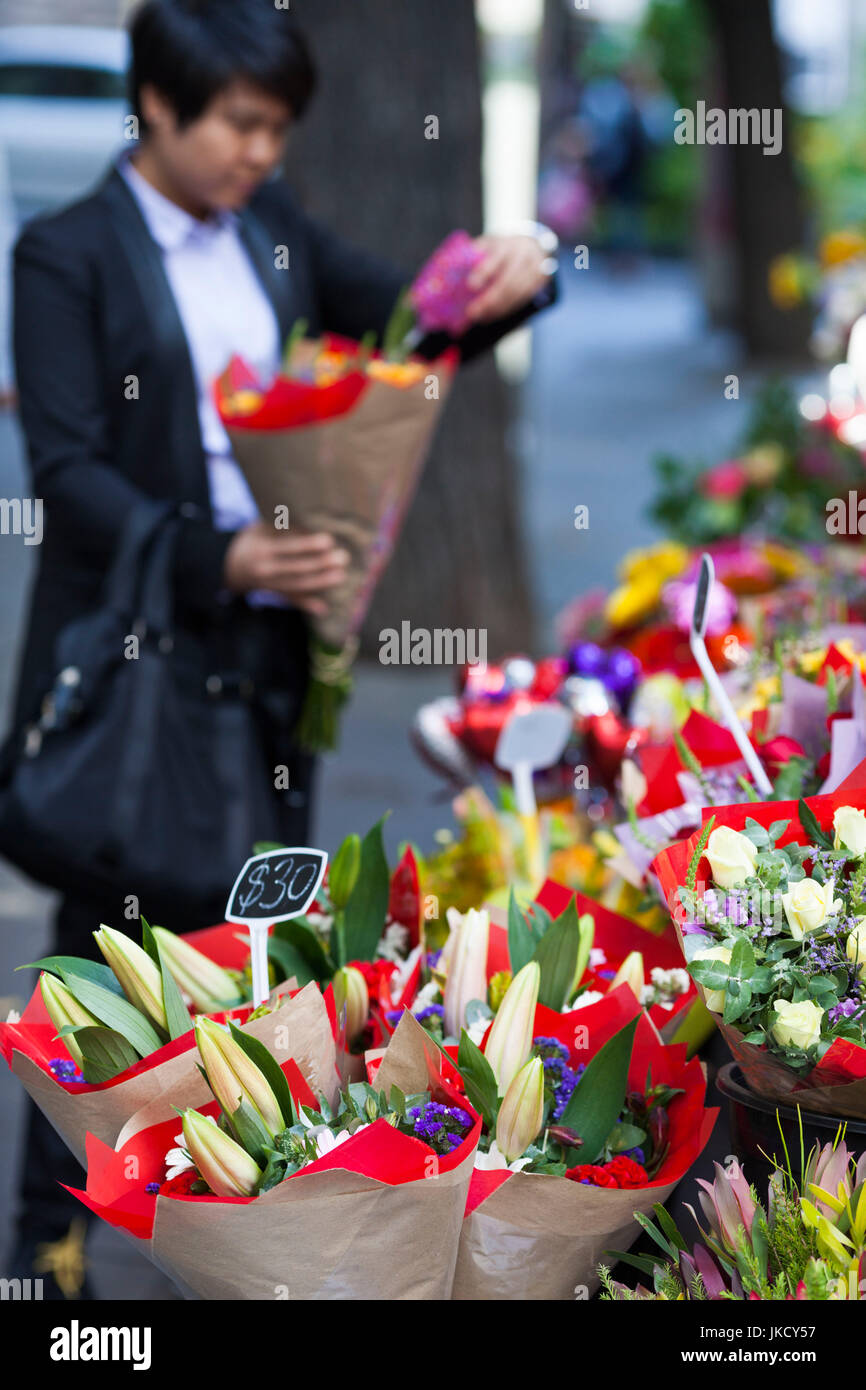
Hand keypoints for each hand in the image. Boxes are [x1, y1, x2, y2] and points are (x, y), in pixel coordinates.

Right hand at [224, 524, 348, 615]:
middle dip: (321, 564)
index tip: (329, 540)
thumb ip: (283, 528)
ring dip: (321, 583)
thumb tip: (314, 526)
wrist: (227, 565)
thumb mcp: (261, 528)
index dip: (308, 545)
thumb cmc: (252, 539)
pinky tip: (323, 608)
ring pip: (297, 586)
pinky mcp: (273, 594)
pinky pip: (291, 599)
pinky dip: (306, 604)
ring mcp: (268, 584)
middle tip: (343, 558)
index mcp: (262, 548)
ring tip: (341, 576)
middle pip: (296, 568)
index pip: (288, 547)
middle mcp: (265, 569)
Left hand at [463, 234, 551, 323]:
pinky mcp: (539, 282)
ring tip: (479, 317)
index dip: (484, 271)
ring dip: (496, 308)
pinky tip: (491, 315)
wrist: (535, 245)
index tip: (470, 285)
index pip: (496, 257)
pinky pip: (521, 300)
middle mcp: (523, 256)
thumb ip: (475, 253)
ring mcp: (534, 269)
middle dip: (489, 299)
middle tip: (472, 312)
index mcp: (507, 244)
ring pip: (516, 294)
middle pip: (507, 282)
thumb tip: (449, 266)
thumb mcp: (490, 243)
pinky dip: (505, 310)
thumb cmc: (503, 247)